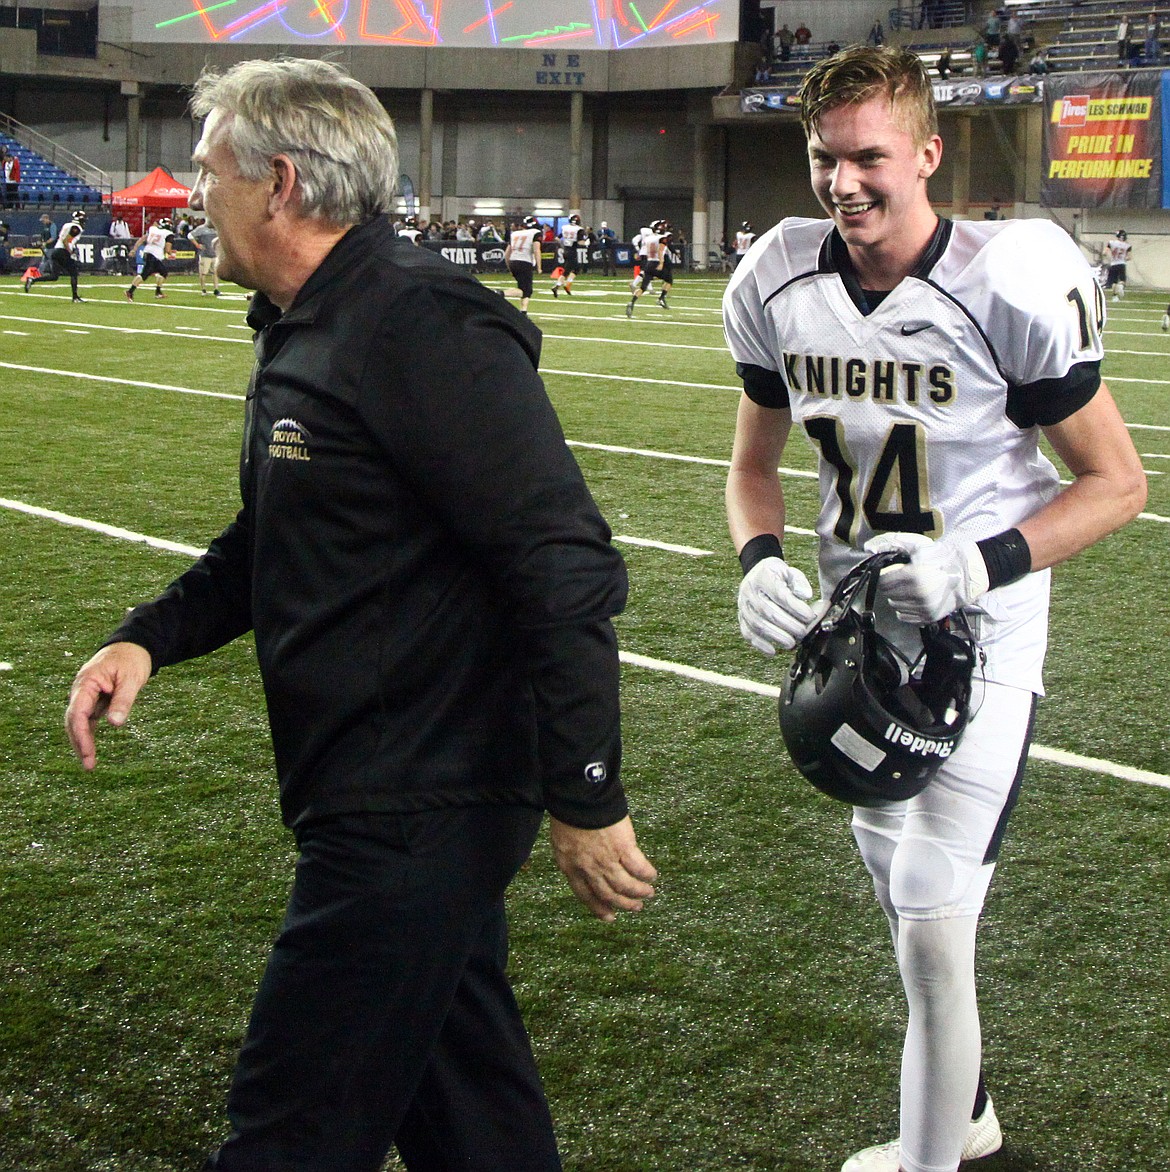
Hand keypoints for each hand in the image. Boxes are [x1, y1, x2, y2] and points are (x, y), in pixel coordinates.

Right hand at [64, 642, 152, 770]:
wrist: (133, 646)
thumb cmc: (132, 659)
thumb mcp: (132, 679)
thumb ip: (123, 700)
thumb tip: (114, 723)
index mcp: (87, 682)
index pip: (78, 712)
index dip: (81, 733)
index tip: (87, 751)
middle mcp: (82, 689)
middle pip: (74, 719)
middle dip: (79, 742)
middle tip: (88, 764)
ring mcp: (87, 695)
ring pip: (79, 721)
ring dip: (82, 740)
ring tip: (89, 763)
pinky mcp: (94, 699)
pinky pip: (88, 719)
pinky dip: (89, 733)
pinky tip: (90, 749)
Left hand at [549, 815, 656, 921]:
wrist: (579, 798)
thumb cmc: (570, 812)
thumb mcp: (563, 840)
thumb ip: (574, 856)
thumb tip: (587, 865)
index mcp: (570, 866)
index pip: (585, 895)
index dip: (598, 908)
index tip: (609, 917)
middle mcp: (589, 868)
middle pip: (608, 894)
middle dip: (623, 904)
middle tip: (636, 908)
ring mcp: (607, 860)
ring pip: (625, 886)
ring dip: (638, 892)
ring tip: (648, 894)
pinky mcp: (624, 848)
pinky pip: (638, 867)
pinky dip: (647, 874)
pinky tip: (652, 875)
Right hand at [737, 556, 816, 654]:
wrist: (756, 575)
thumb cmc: (776, 575)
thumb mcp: (789, 571)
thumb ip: (799, 582)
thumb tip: (806, 595)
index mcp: (762, 576)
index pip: (779, 594)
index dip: (795, 607)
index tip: (810, 616)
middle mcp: (749, 591)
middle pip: (767, 611)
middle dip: (788, 625)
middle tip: (803, 632)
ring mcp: (743, 605)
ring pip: (757, 625)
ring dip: (776, 637)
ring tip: (791, 643)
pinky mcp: (741, 618)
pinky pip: (747, 633)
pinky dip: (760, 644)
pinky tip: (772, 651)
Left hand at [864, 534, 989, 623]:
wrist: (967, 574)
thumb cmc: (942, 558)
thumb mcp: (919, 547)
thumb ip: (894, 545)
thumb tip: (870, 548)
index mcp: (913, 576)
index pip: (883, 581)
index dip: (883, 576)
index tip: (889, 573)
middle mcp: (916, 595)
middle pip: (888, 594)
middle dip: (890, 586)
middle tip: (900, 580)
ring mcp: (923, 608)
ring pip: (894, 606)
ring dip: (897, 598)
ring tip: (908, 590)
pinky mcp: (928, 617)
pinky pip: (904, 617)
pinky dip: (904, 609)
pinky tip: (913, 600)